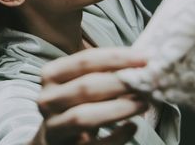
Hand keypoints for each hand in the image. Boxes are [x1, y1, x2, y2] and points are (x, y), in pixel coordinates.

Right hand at [31, 47, 147, 144]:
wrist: (56, 139)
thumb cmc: (76, 104)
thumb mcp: (80, 82)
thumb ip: (103, 73)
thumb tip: (140, 65)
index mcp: (51, 75)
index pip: (84, 61)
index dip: (116, 58)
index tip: (144, 58)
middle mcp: (47, 99)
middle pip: (85, 87)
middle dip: (119, 83)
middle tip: (147, 82)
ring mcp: (54, 127)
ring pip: (84, 116)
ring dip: (118, 108)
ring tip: (143, 103)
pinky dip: (116, 136)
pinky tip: (132, 127)